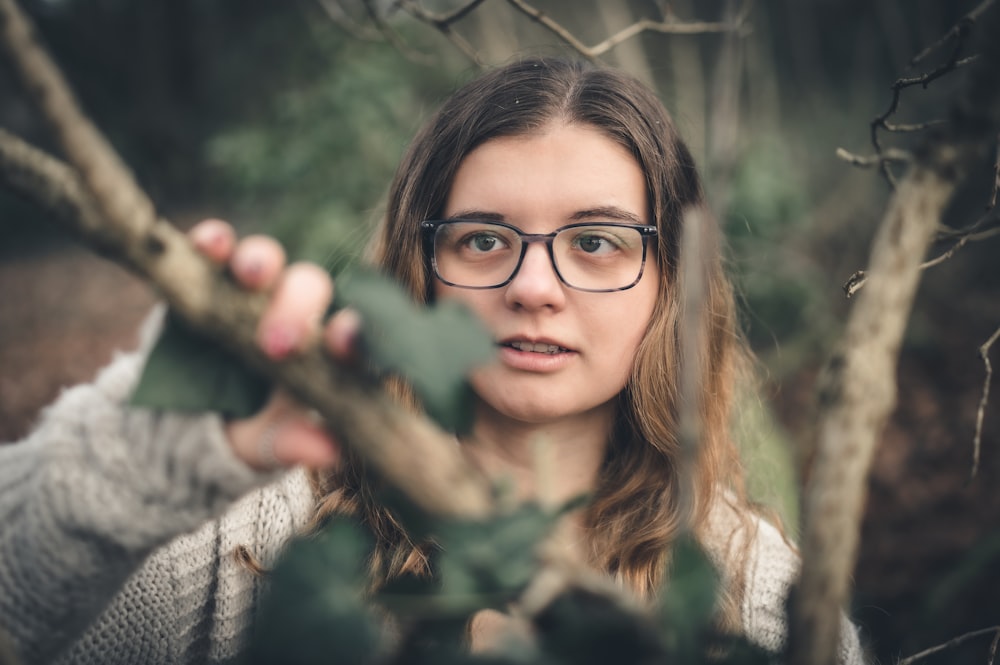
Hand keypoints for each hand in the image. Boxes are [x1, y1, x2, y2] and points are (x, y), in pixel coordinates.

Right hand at [189, 218, 358, 470]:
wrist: (185, 415)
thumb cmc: (249, 429)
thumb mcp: (266, 445)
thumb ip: (294, 444)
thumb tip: (330, 450)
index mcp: (324, 350)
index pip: (347, 334)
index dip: (350, 333)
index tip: (342, 342)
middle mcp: (296, 309)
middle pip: (308, 288)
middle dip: (294, 307)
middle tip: (275, 343)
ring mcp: (252, 287)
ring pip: (266, 258)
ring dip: (260, 259)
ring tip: (250, 274)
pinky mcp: (209, 272)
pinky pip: (215, 247)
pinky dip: (212, 239)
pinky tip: (207, 243)